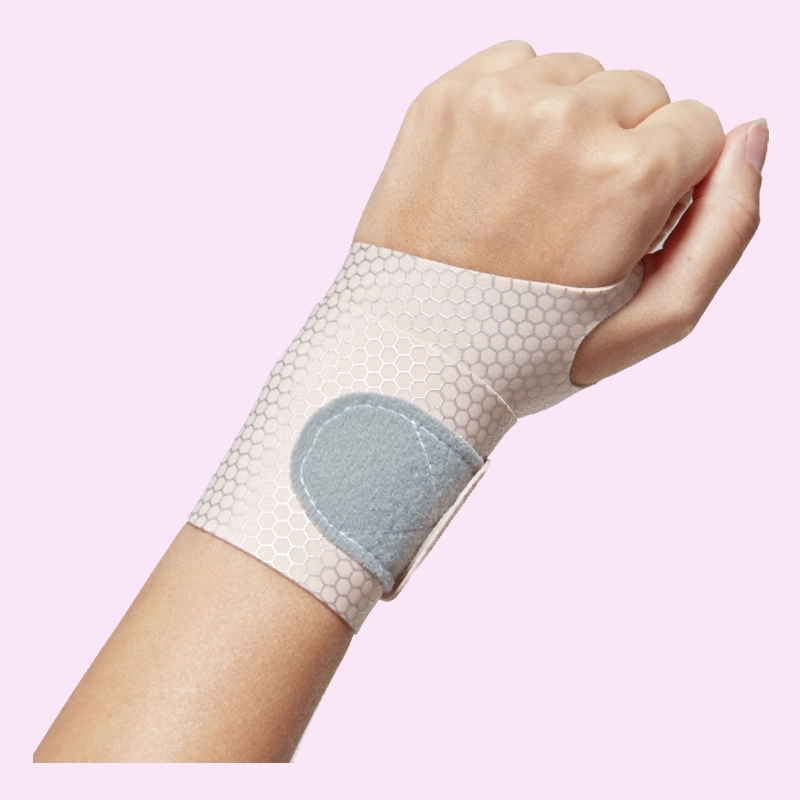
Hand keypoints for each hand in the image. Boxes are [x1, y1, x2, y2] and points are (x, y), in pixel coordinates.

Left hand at [354, 40, 766, 384]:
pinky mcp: (446, 96)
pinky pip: (518, 63)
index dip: (666, 184)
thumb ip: (728, 227)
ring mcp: (497, 103)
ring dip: (571, 124)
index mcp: (626, 178)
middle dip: (621, 150)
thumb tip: (751, 134)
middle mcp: (564, 122)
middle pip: (642, 92)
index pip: (700, 127)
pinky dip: (520, 105)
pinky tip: (496, 170)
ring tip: (528, 198)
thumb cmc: (529, 349)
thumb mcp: (652, 321)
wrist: (412, 352)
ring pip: (582, 73)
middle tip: (568, 220)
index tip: (618, 228)